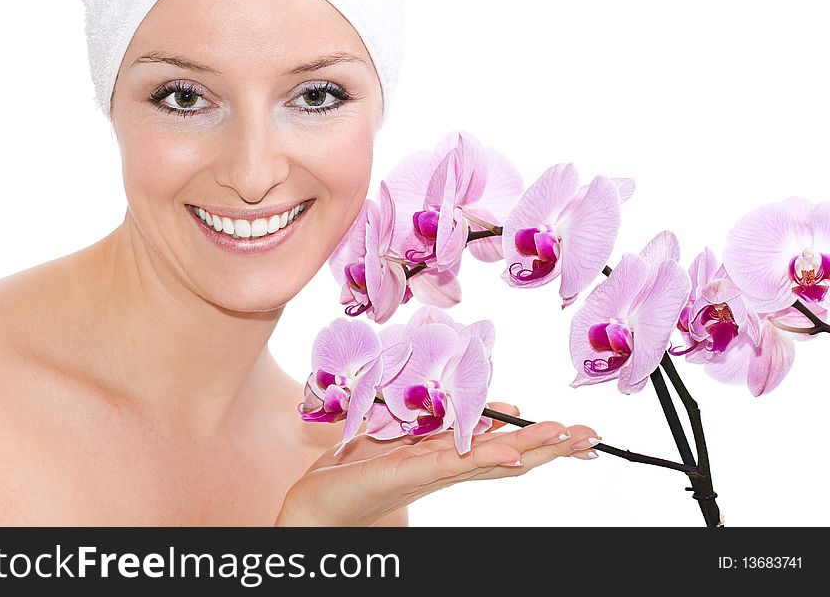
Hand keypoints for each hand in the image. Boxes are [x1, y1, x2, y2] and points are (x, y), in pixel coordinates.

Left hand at [275, 403, 600, 525]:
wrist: (317, 502)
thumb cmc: (358, 467)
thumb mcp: (406, 433)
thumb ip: (443, 421)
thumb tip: (492, 407)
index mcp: (449, 456)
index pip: (503, 446)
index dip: (540, 440)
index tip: (578, 432)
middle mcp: (447, 468)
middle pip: (508, 455)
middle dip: (551, 446)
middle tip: (593, 437)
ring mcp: (429, 473)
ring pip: (489, 460)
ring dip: (530, 449)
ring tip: (568, 439)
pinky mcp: (405, 473)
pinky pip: (450, 463)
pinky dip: (482, 457)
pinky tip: (510, 454)